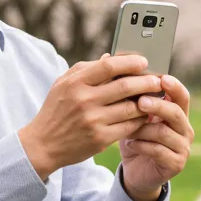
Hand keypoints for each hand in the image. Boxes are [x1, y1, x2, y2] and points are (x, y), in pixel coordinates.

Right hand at [19, 54, 164, 180]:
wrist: (42, 145)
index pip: (109, 66)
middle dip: (147, 81)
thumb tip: (110, 56)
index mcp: (75, 83)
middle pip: (125, 86)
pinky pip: (129, 126)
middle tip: (158, 80)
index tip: (144, 62)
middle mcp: (84, 100)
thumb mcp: (63, 84)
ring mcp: (93, 121)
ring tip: (155, 97)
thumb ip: (86, 68)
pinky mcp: (100, 139)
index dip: (130, 62)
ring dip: (147, 102)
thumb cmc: (56, 110)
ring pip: (131, 107)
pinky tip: (145, 115)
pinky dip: (140, 120)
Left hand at [119, 74, 192, 200]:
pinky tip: (130, 144)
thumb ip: (125, 90)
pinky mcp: (175, 164)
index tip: (161, 78)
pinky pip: (159, 151)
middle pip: (176, 112)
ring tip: (128, 128)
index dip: (174, 86)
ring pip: (166, 132)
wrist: (134, 170)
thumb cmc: (133, 136)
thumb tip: (106, 58)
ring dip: (145, 128)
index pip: (182, 95)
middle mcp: (184, 128)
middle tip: (141, 101)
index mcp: (176, 112)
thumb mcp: (129, 113)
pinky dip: (143, 146)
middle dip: (158, 105)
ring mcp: (182, 147)